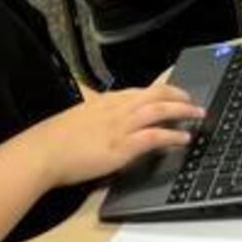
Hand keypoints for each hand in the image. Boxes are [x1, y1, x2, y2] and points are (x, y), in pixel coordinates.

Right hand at [27, 84, 203, 187]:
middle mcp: (117, 109)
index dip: (163, 92)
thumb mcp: (79, 117)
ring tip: (198, 116)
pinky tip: (184, 138)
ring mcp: (120, 126)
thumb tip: (101, 113)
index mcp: (107, 100)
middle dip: (180, 97)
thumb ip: (96, 113)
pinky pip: (154, 137)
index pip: (142, 90)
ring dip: (183, 112)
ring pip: (160, 111)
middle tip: (195, 102)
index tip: (176, 94)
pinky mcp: (121, 146)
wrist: (42, 152)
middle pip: (157, 95)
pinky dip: (172, 135)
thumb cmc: (54, 139)